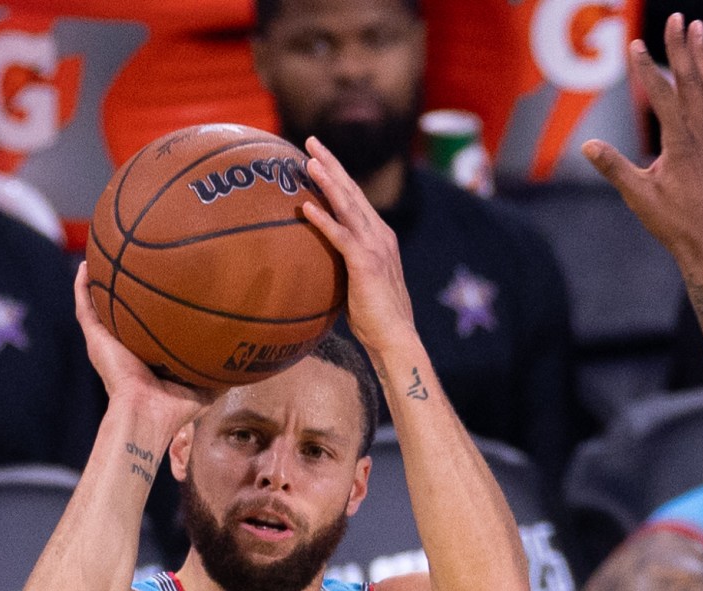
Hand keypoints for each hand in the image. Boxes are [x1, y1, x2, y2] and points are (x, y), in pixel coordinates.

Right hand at [72, 266, 207, 448]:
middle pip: (121, 310)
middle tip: (130, 259)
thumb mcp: (205, 388)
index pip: (147, 325)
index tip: (162, 281)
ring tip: (101, 254)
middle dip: (123, 287)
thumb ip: (220, 371)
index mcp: (146, 354)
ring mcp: (107, 342)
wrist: (147, 416)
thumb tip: (247, 360)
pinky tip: (84, 265)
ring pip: (98, 305)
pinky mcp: (95, 340)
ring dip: (97, 281)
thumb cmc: (173, 409)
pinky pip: (85, 308)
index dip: (152, 306)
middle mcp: (125, 345)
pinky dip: (82, 287)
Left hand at [289, 139, 413, 366]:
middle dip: (331, 163)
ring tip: (309, 161)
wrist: (395, 338)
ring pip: (347, 206)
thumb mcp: (358, 283)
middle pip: (352, 191)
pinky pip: (341, 236)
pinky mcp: (365, 264)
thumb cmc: (374, 319)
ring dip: (328, 181)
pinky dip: (324, 220)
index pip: (355, 197)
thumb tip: (320, 262)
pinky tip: (307, 207)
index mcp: (379, 236)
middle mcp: (379, 234)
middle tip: (311, 140)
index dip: (337, 174)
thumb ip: (344, 265)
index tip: (319, 155)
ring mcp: (374, 247)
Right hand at [584, 19, 702, 302]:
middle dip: (683, 47)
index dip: (647, 69)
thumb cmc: (676, 225)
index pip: (663, 96)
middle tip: (678, 18)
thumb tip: (587, 147)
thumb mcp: (639, 198)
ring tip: (699, 29)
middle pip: (692, 80)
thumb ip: (614, 168)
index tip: (635, 45)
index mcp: (680, 144)